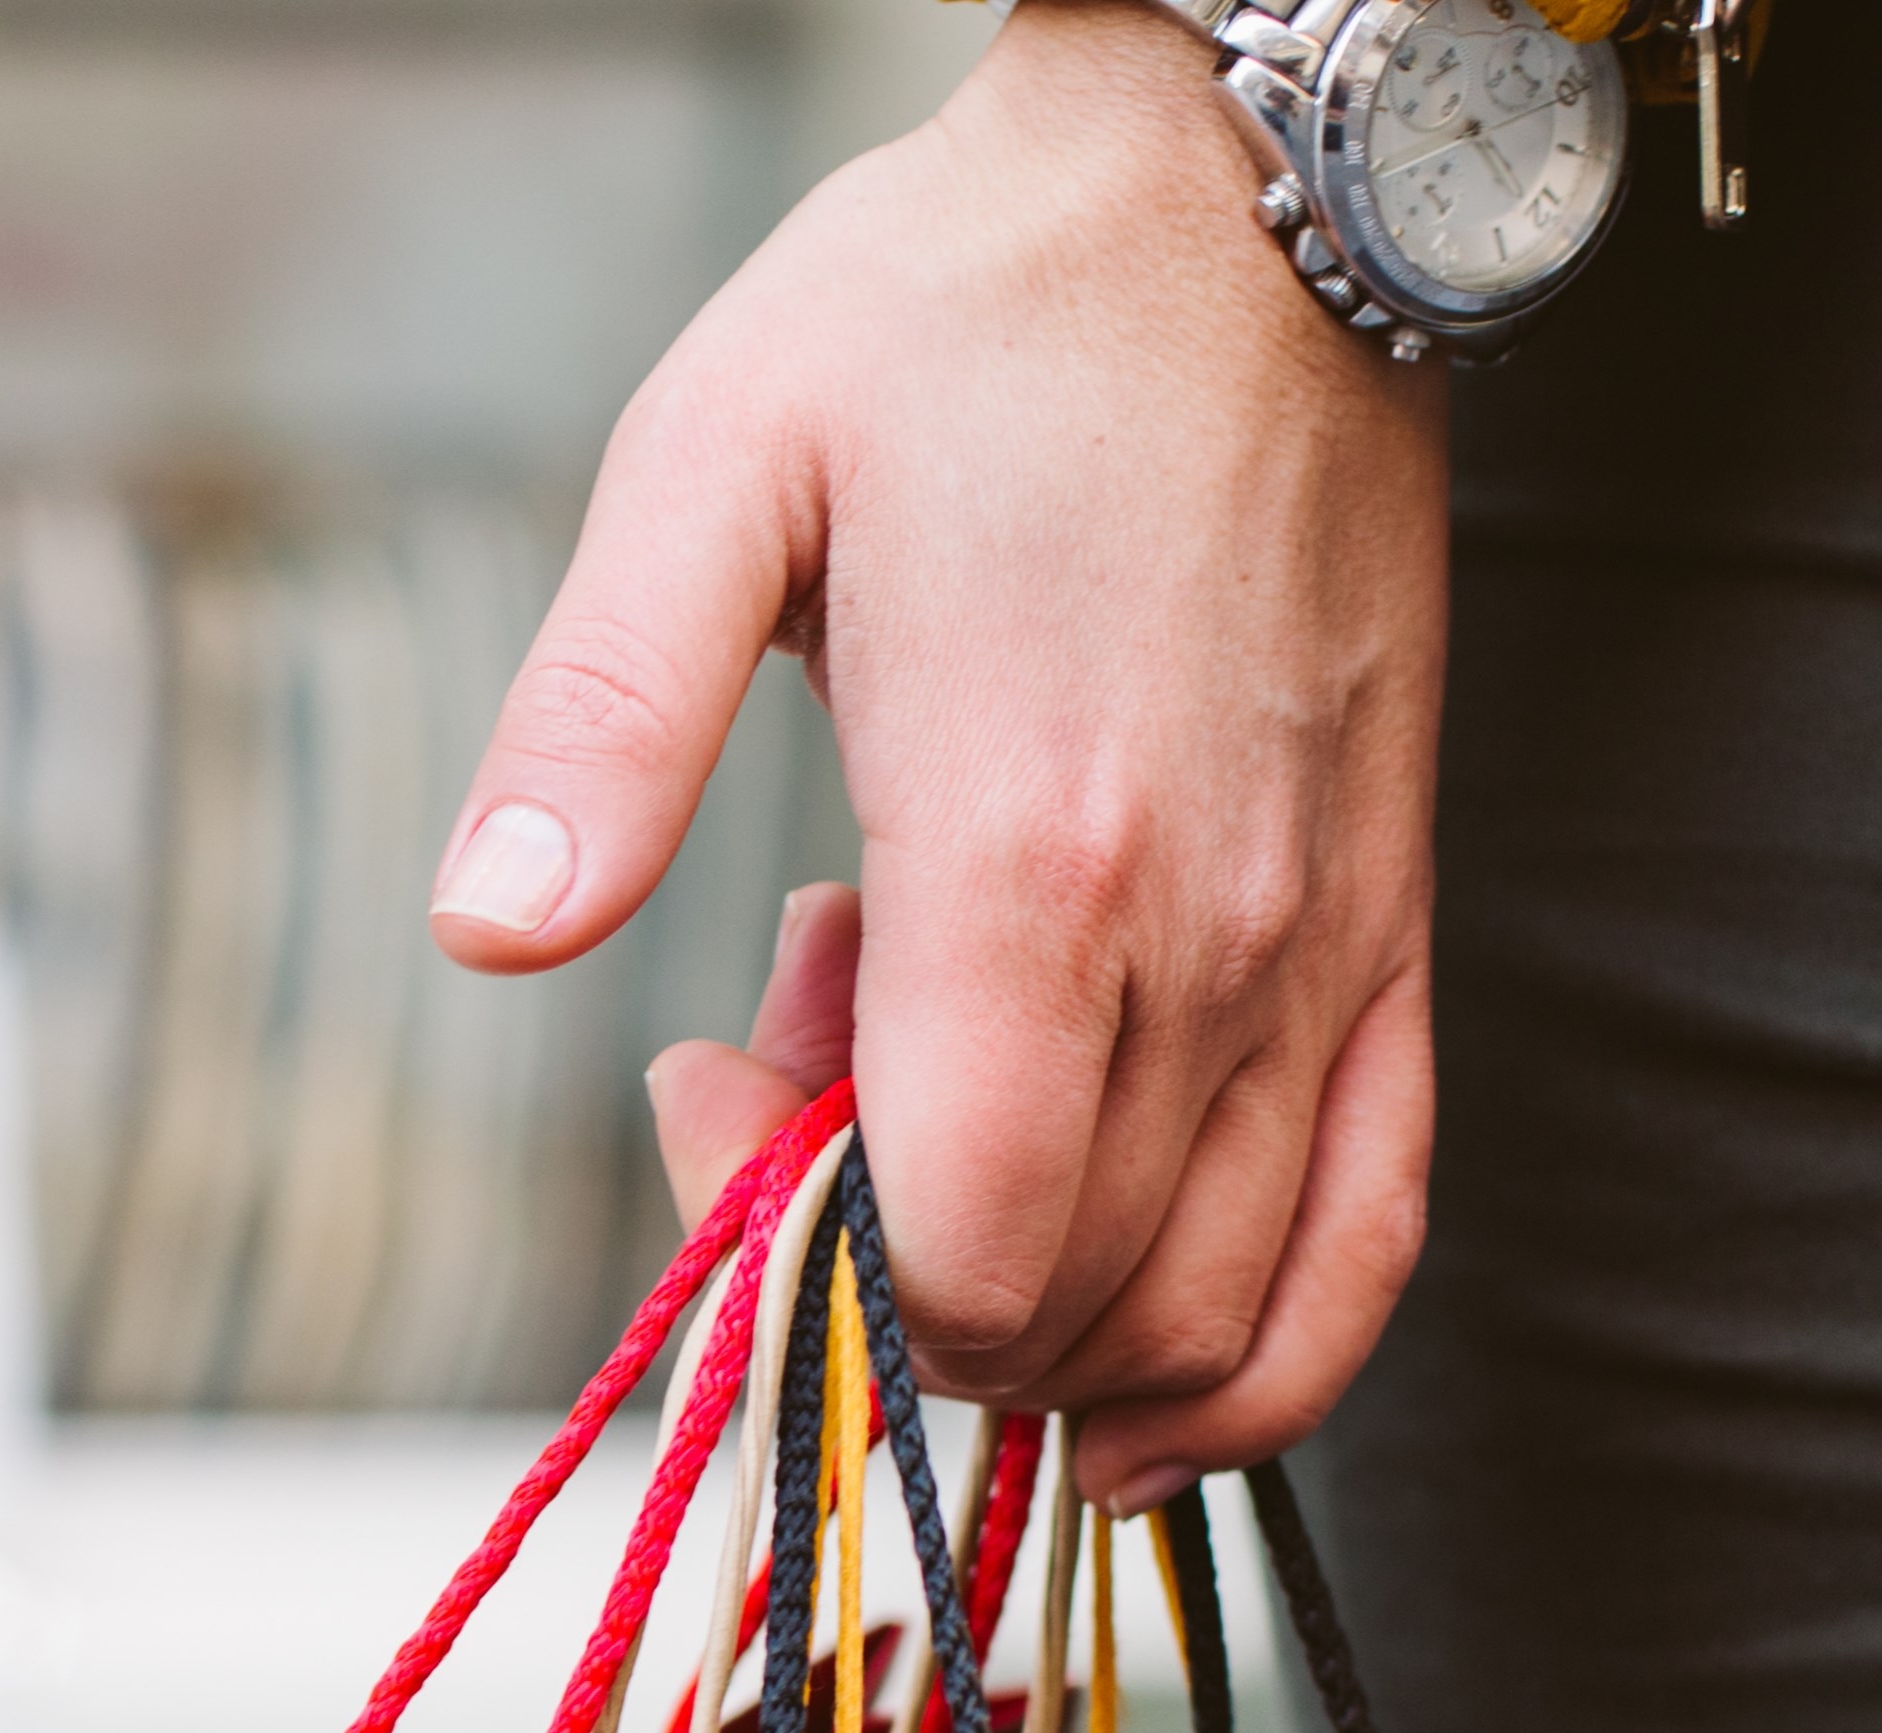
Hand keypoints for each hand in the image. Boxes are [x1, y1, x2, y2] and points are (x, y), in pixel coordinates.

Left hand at [435, 0, 1450, 1511]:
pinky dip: (1254, 1370)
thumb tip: (488, 930)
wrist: (1242, 195)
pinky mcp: (1393, 935)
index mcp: (1029, 850)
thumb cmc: (966, 317)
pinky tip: (1127, 1388)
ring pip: (1205, 1322)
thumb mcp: (712, 464)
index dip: (808, 1272)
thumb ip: (598, 720)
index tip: (707, 1092)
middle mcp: (1209, 936)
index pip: (956, 1250)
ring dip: (1035, 1308)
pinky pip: (1368, 1244)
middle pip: (1056, 1308)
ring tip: (932, 1105)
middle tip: (785, 1067)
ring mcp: (1323, 951)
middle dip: (883, 1277)